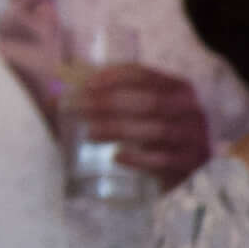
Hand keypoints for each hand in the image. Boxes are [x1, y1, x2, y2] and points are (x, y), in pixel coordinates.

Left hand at [74, 63, 213, 189]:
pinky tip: (116, 157)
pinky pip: (163, 161)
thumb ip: (111, 102)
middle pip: (148, 102)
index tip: (84, 84)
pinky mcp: (190, 165)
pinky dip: (138, 159)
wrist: (192, 172)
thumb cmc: (159, 136)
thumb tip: (54, 98)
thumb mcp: (144, 113)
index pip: (145, 75)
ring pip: (156, 130)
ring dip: (118, 129)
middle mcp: (190, 110)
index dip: (113, 77)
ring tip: (89, 134)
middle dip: (108, 103)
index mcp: (178, 89)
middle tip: (76, 108)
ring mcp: (193, 138)